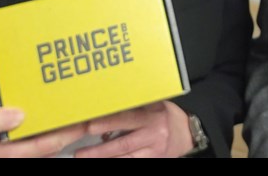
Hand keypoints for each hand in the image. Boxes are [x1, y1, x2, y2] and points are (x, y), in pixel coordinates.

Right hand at [0, 107, 87, 157]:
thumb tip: (19, 113)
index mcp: (13, 155)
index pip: (53, 143)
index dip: (72, 131)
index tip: (87, 117)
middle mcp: (19, 160)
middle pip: (54, 146)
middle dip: (71, 131)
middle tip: (87, 113)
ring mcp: (15, 159)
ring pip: (46, 148)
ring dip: (59, 134)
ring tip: (72, 116)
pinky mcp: (11, 156)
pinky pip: (34, 149)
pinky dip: (44, 138)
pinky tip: (47, 124)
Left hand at [75, 101, 194, 157]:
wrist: (188, 133)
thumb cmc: (166, 115)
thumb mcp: (154, 104)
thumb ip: (134, 106)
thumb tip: (107, 105)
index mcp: (152, 116)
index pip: (127, 119)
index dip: (108, 123)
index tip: (90, 126)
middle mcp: (154, 134)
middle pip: (124, 144)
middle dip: (100, 150)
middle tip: (80, 153)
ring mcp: (154, 151)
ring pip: (127, 158)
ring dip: (105, 160)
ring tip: (85, 159)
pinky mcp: (154, 160)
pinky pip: (134, 163)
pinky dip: (118, 162)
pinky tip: (104, 163)